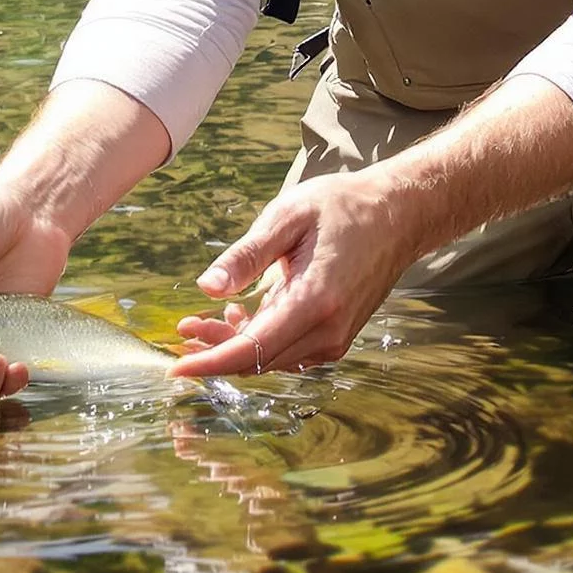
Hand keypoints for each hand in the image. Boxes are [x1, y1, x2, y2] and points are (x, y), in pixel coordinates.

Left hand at [168, 172, 414, 377]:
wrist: (398, 214)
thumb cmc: (342, 207)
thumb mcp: (287, 217)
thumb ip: (246, 255)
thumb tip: (208, 287)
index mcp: (315, 302)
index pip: (250, 351)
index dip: (208, 362)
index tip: (174, 366)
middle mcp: (328, 331)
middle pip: (257, 360)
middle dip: (215, 349)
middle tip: (185, 325)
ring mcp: (335, 338)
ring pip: (271, 359)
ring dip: (235, 346)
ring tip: (205, 318)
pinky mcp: (336, 336)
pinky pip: (288, 352)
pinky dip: (259, 341)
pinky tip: (243, 315)